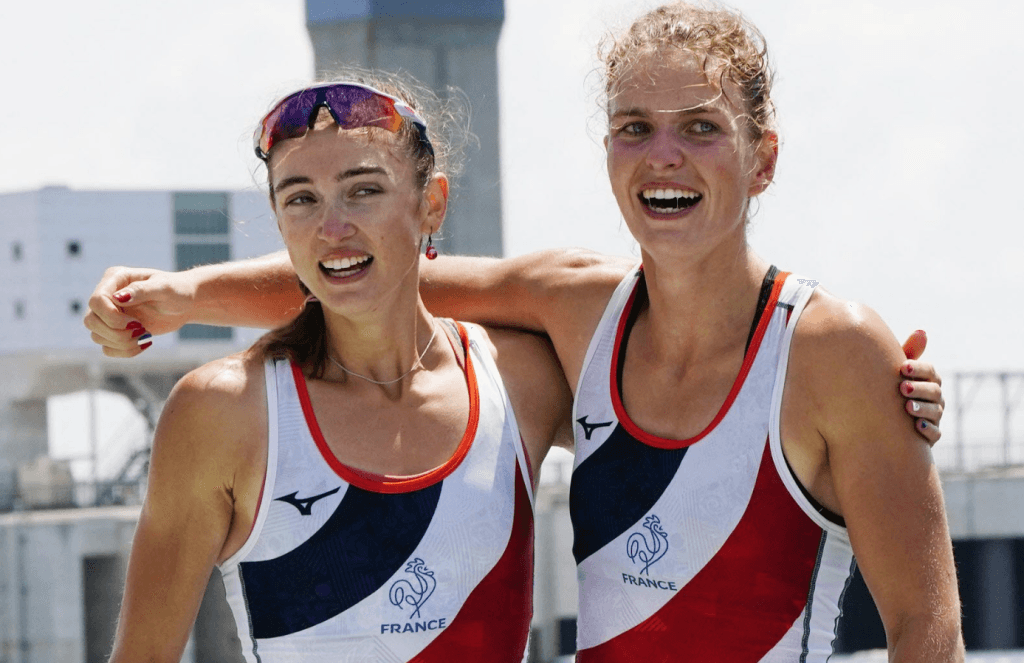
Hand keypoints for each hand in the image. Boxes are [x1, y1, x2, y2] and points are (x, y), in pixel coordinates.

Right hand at [84, 266, 196, 356]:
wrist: (186, 303)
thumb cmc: (178, 290)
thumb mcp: (164, 288)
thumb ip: (142, 290)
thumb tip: (117, 298)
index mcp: (115, 278)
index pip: (96, 301)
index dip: (112, 317)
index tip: (136, 323)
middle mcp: (108, 295)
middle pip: (90, 321)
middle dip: (115, 332)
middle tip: (141, 330)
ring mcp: (110, 313)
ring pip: (96, 336)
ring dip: (121, 342)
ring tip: (145, 335)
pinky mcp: (117, 329)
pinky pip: (107, 348)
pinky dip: (124, 351)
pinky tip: (144, 344)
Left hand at [900, 329, 942, 445]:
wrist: (881, 423)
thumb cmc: (889, 390)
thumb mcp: (895, 372)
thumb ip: (907, 353)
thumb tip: (922, 331)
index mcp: (927, 380)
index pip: (929, 371)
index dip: (918, 369)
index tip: (902, 367)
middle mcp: (934, 397)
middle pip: (934, 391)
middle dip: (920, 389)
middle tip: (902, 388)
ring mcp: (934, 417)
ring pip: (936, 411)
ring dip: (923, 408)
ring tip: (907, 407)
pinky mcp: (930, 436)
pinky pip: (935, 434)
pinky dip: (929, 430)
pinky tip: (917, 426)